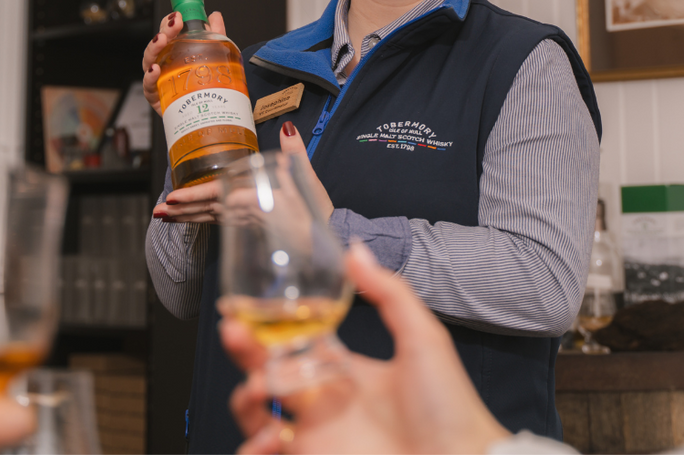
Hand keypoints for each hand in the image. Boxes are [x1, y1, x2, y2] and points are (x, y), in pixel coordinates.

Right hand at [142, 10, 226, 113]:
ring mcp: (158, 81)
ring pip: (149, 62)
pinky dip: (149, 77)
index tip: (178, 15)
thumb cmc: (204, 83)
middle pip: (157, 46)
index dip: (169, 23)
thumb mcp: (213, 56)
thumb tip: (215, 15)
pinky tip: (155, 70)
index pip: (167, 33)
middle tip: (173, 25)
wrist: (208, 113)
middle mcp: (163, 64)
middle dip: (163, 32)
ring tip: (162, 41)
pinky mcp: (158, 98)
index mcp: (173, 53)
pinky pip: (149, 87)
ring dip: (153, 49)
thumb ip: (215, 34)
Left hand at [153, 122, 332, 223]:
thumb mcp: (306, 179)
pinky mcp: (246, 227)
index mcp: (253, 201)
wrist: (320, 242)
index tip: (172, 198)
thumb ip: (294, 152)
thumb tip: (287, 129)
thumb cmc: (313, 213)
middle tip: (157, 212)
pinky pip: (218, 224)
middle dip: (180, 211)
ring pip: (209, 219)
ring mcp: (243, 223)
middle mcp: (243, 214)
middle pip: (205, 211)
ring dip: (186, 218)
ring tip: (163, 216)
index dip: (193, 197)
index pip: (217, 196)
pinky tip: (190, 219)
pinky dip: (201, 221)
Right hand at [224, 243, 509, 453]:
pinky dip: (253, 446)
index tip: (246, 303)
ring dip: (245, 398)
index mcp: (346, 367)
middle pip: (266, 369)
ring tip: (259, 388)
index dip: (269, 323)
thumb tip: (356, 249)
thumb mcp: (423, 339)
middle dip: (244, 349)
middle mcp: (324, 398)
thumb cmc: (449, 407)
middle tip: (234, 330)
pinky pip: (260, 454)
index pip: (296, 339)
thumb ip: (389, 293)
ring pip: (255, 413)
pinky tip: (273, 436)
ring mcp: (315, 433)